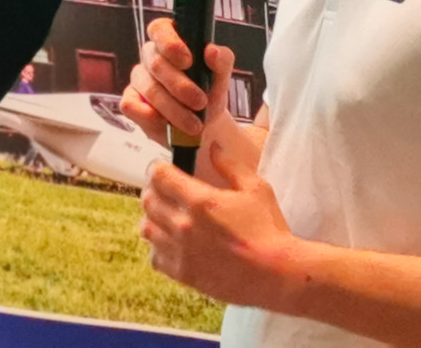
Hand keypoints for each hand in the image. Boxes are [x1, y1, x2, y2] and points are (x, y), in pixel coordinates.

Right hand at [121, 16, 209, 144]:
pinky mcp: (130, 101)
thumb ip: (222, 60)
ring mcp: (139, 78)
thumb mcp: (221, 77)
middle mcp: (151, 55)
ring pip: (149, 89)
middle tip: (201, 102)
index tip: (188, 61)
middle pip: (157, 63)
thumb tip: (211, 50)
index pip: (159, 29)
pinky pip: (130, 105)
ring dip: (174, 109)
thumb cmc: (209, 92)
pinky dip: (150, 116)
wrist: (203, 126)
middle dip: (181, 86)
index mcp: (171, 39)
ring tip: (195, 124)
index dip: (170, 43)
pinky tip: (166, 124)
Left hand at [140, 118, 295, 305]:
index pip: (159, 177)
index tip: (164, 168)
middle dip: (154, 190)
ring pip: (146, 229)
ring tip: (167, 215)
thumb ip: (230, 165)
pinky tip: (173, 242)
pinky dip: (158, 246)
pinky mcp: (182, 274)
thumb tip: (212, 146)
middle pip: (147, 201)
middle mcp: (183, 225)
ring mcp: (180, 252)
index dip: (157, 168)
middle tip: (166, 189)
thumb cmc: (268, 229)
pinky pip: (154, 257)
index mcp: (200, 200)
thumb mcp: (255, 188)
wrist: (274, 273)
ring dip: (153, 218)